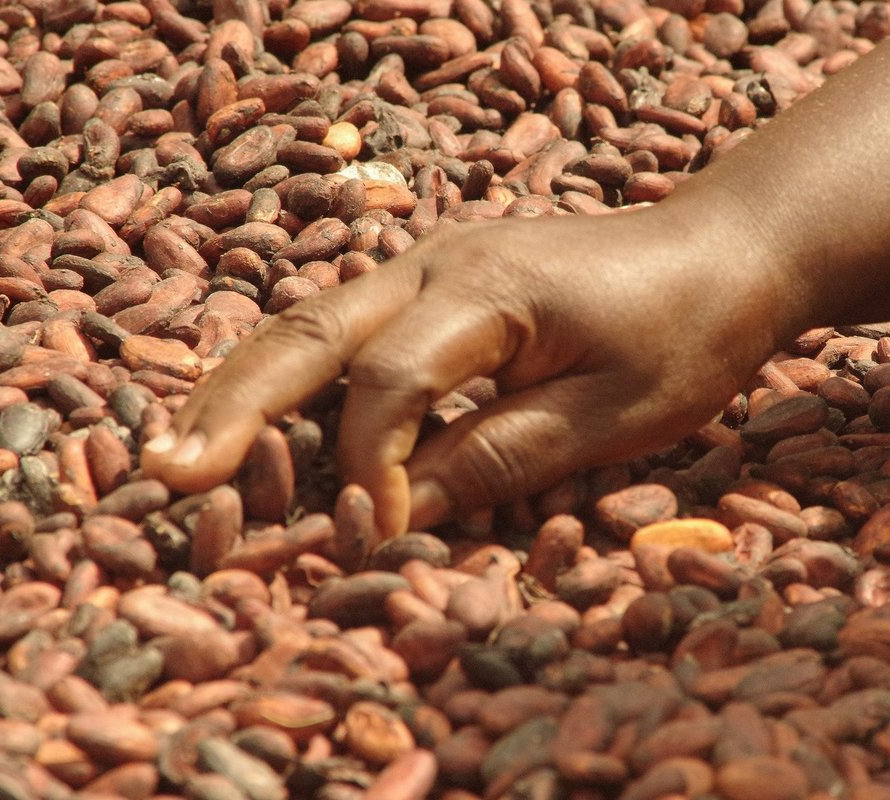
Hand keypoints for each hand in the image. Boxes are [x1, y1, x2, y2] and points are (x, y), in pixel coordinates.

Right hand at [141, 201, 788, 537]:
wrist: (724, 252)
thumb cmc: (689, 332)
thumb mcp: (616, 414)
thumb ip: (504, 456)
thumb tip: (400, 509)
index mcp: (487, 289)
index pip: (390, 384)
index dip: (374, 469)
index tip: (382, 535)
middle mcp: (437, 261)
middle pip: (309, 333)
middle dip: (235, 408)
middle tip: (165, 475)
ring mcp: (431, 262)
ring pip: (309, 323)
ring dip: (243, 388)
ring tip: (177, 451)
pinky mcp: (439, 281)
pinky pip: (344, 326)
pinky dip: (294, 374)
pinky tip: (253, 415)